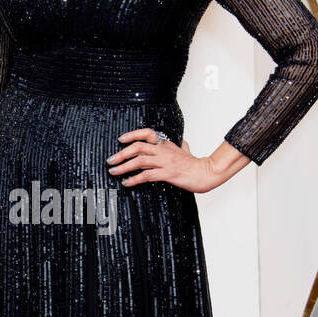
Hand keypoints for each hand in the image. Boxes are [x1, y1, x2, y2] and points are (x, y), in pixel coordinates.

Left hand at [106, 129, 245, 193]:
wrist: (206, 173)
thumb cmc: (195, 164)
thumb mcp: (186, 150)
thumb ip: (181, 145)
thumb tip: (182, 142)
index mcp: (166, 144)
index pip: (147, 133)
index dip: (132, 134)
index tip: (121, 139)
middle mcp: (163, 151)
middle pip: (138, 147)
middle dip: (121, 154)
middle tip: (110, 161)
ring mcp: (165, 162)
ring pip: (139, 161)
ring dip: (123, 167)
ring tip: (113, 172)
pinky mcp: (167, 174)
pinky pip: (147, 175)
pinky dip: (134, 179)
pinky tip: (127, 183)